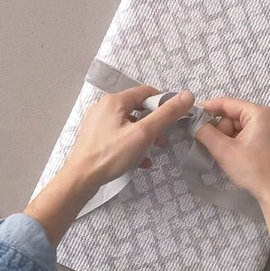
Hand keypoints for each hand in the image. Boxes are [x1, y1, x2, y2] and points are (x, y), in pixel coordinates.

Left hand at [65, 87, 194, 186]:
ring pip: (129, 124)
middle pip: (137, 108)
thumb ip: (166, 114)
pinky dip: (131, 145)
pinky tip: (139, 161)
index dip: (163, 102)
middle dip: (154, 124)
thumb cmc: (111, 154)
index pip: (146, 92)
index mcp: (114, 101)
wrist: (81, 178)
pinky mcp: (95, 137)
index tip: (174, 117)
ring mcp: (98, 122)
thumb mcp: (143, 134)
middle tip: (164, 139)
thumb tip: (188, 95)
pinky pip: (119, 135)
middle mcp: (104, 107)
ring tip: (154, 151)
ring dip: (144, 137)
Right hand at [195, 97, 269, 200]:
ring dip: (232, 139)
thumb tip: (195, 122)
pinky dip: (244, 144)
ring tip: (230, 156)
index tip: (194, 116)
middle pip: (236, 117)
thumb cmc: (253, 170)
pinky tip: (243, 159)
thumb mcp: (223, 150)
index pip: (228, 103)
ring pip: (245, 128)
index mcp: (260, 113)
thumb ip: (205, 132)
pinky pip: (255, 137)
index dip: (208, 108)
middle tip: (219, 148)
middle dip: (223, 130)